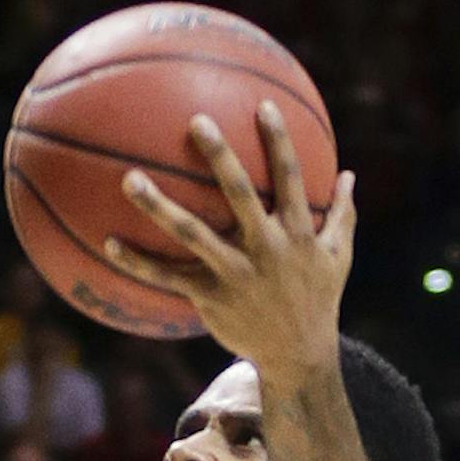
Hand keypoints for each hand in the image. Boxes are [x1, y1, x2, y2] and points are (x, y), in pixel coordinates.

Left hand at [106, 104, 356, 395]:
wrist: (299, 356)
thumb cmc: (318, 299)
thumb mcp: (340, 257)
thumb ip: (342, 213)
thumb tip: (351, 174)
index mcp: (296, 232)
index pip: (289, 177)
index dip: (278, 141)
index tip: (263, 105)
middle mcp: (265, 247)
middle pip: (238, 193)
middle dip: (219, 155)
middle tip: (196, 121)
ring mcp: (235, 272)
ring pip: (192, 232)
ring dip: (158, 206)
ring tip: (129, 178)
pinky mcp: (210, 297)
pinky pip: (167, 277)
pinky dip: (137, 262)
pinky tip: (108, 242)